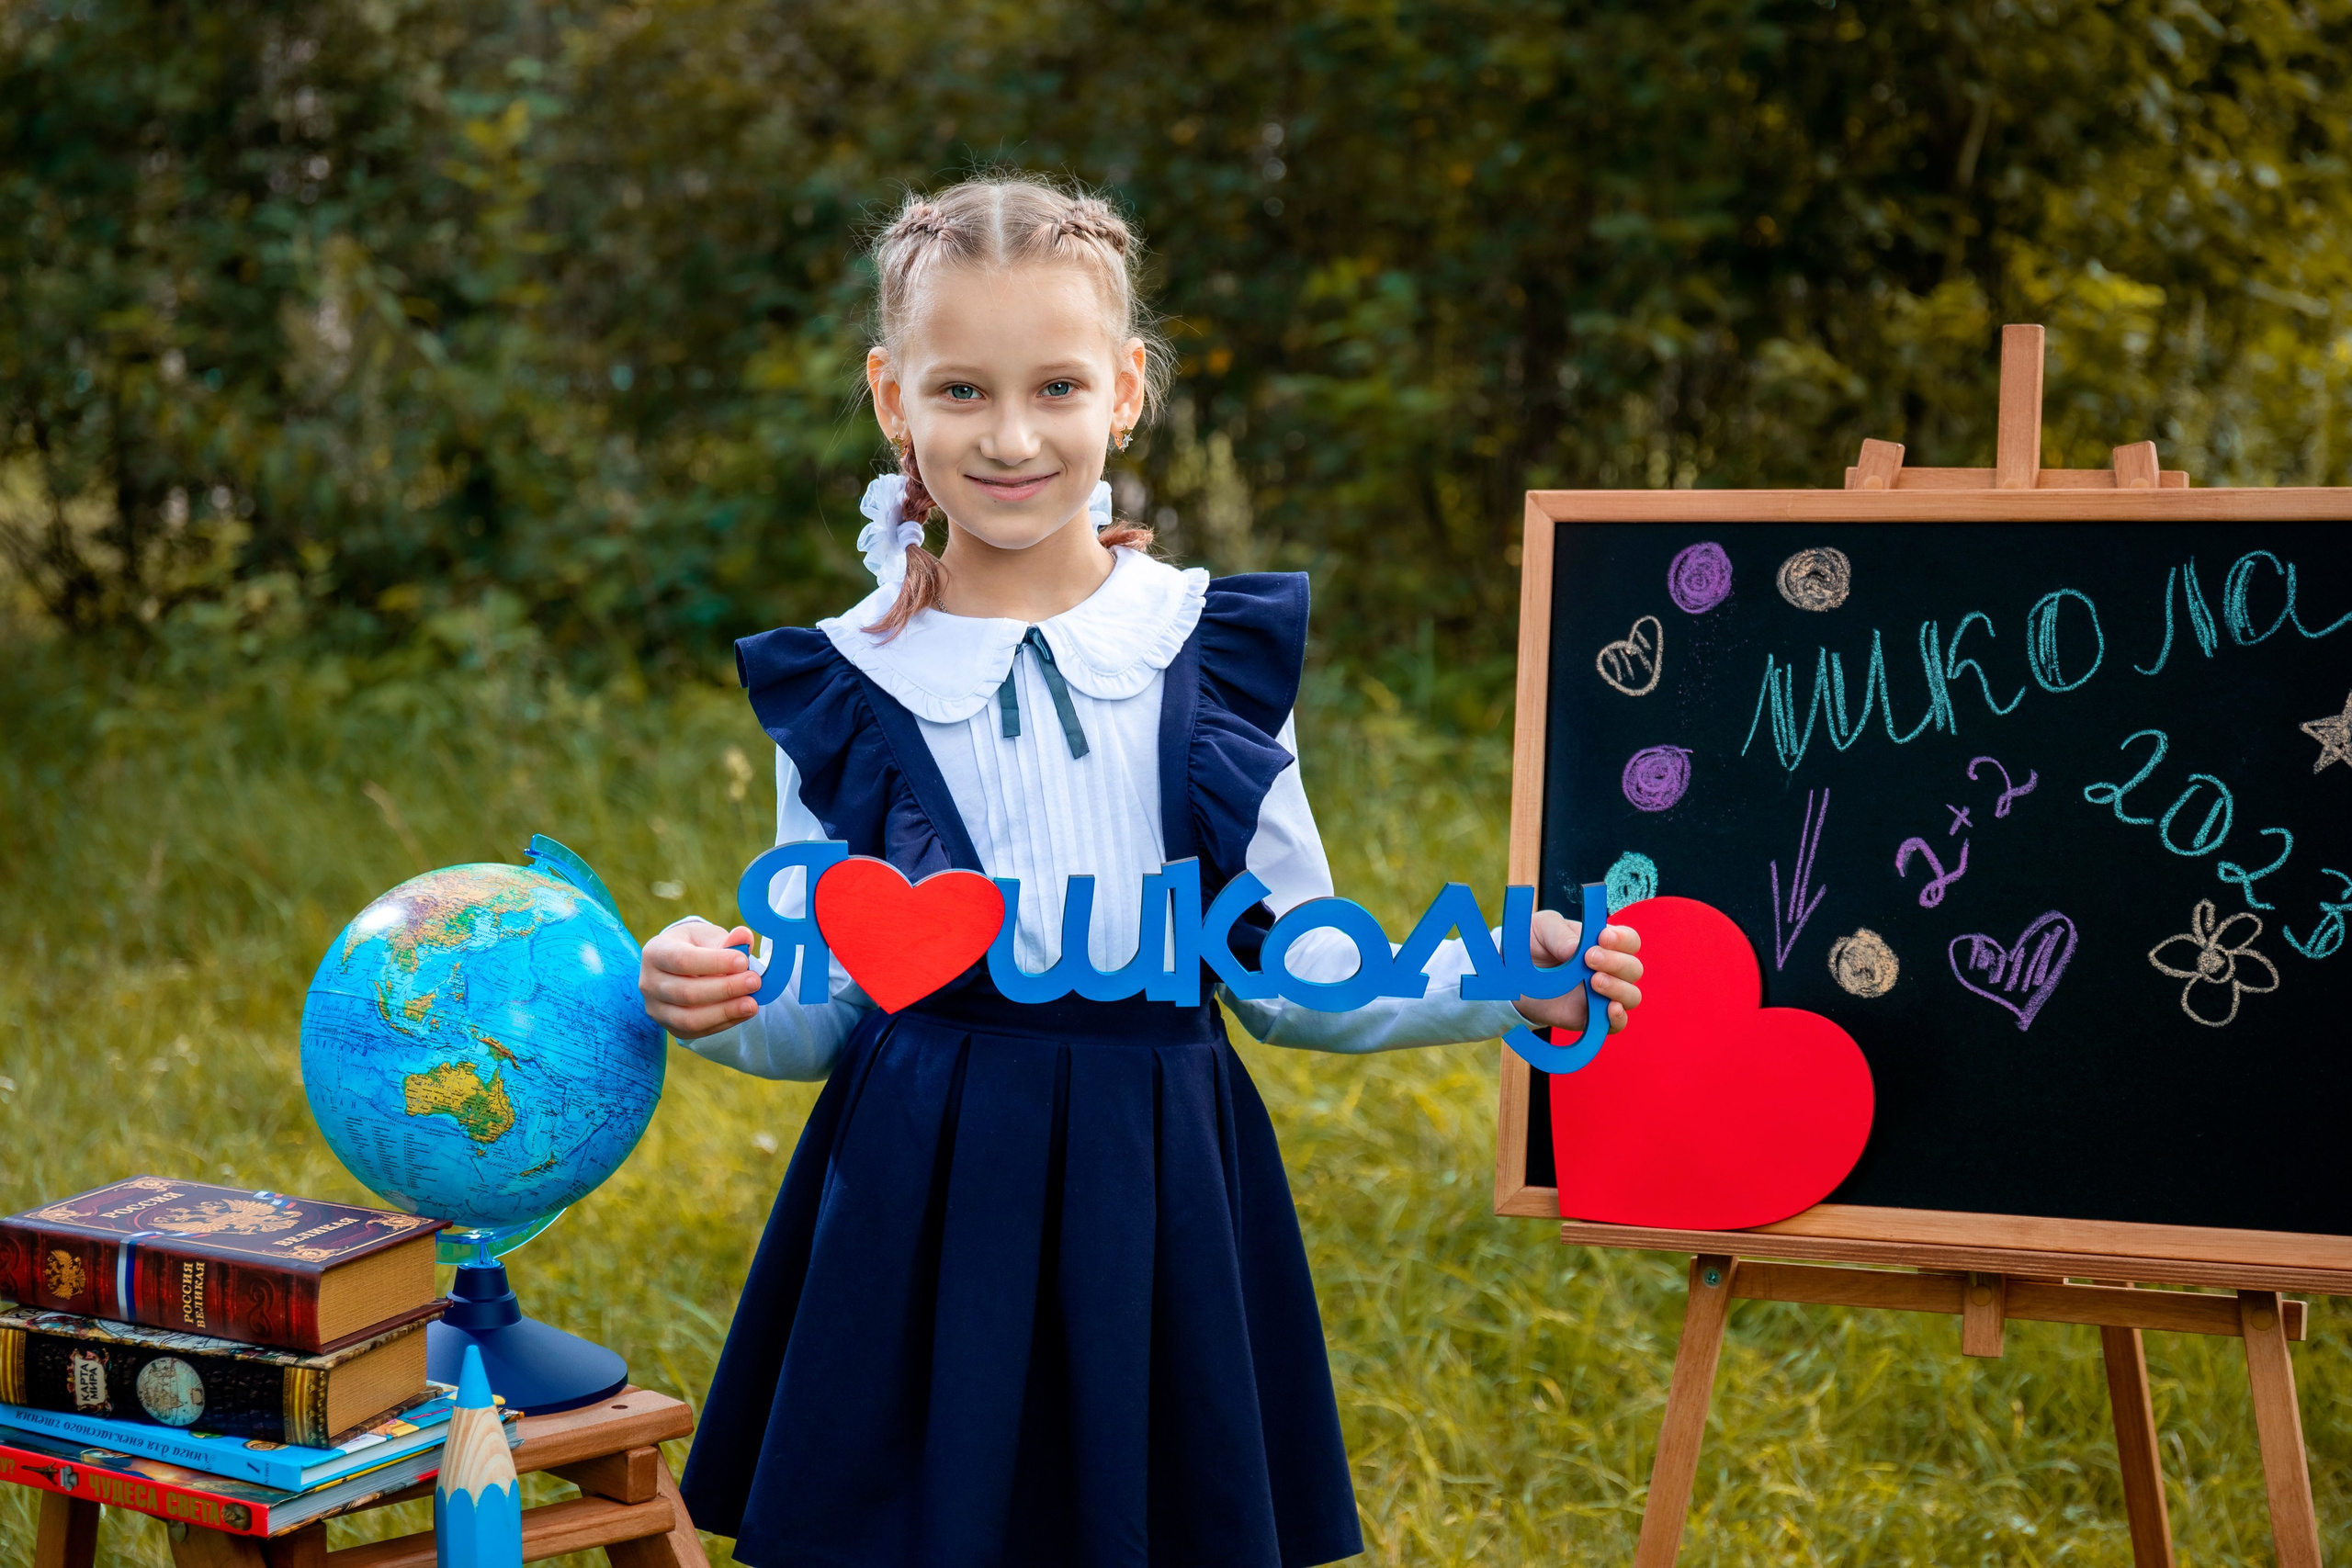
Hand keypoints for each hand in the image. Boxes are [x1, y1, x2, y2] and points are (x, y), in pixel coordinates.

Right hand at [639, 921, 762, 1039]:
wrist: (680, 968)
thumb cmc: (696, 947)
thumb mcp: (708, 936)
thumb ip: (726, 939)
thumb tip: (744, 937)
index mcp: (655, 952)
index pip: (682, 960)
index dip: (715, 963)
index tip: (743, 961)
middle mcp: (649, 983)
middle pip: (686, 992)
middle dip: (725, 989)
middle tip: (754, 982)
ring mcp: (656, 1009)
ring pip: (689, 1018)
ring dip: (725, 1012)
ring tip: (752, 1004)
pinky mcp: (670, 1027)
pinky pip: (697, 1031)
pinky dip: (723, 1023)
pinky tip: (743, 1013)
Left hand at [1514, 915, 1643, 1034]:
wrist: (1511, 976)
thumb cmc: (1532, 945)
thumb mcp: (1542, 929)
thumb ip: (1560, 934)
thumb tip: (1577, 949)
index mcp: (1603, 944)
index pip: (1630, 941)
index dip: (1623, 939)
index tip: (1603, 938)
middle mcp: (1610, 970)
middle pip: (1634, 969)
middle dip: (1616, 963)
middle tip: (1589, 958)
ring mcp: (1603, 996)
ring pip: (1631, 996)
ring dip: (1619, 988)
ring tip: (1594, 982)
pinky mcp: (1591, 1019)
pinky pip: (1617, 1024)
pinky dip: (1618, 1018)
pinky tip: (1610, 1009)